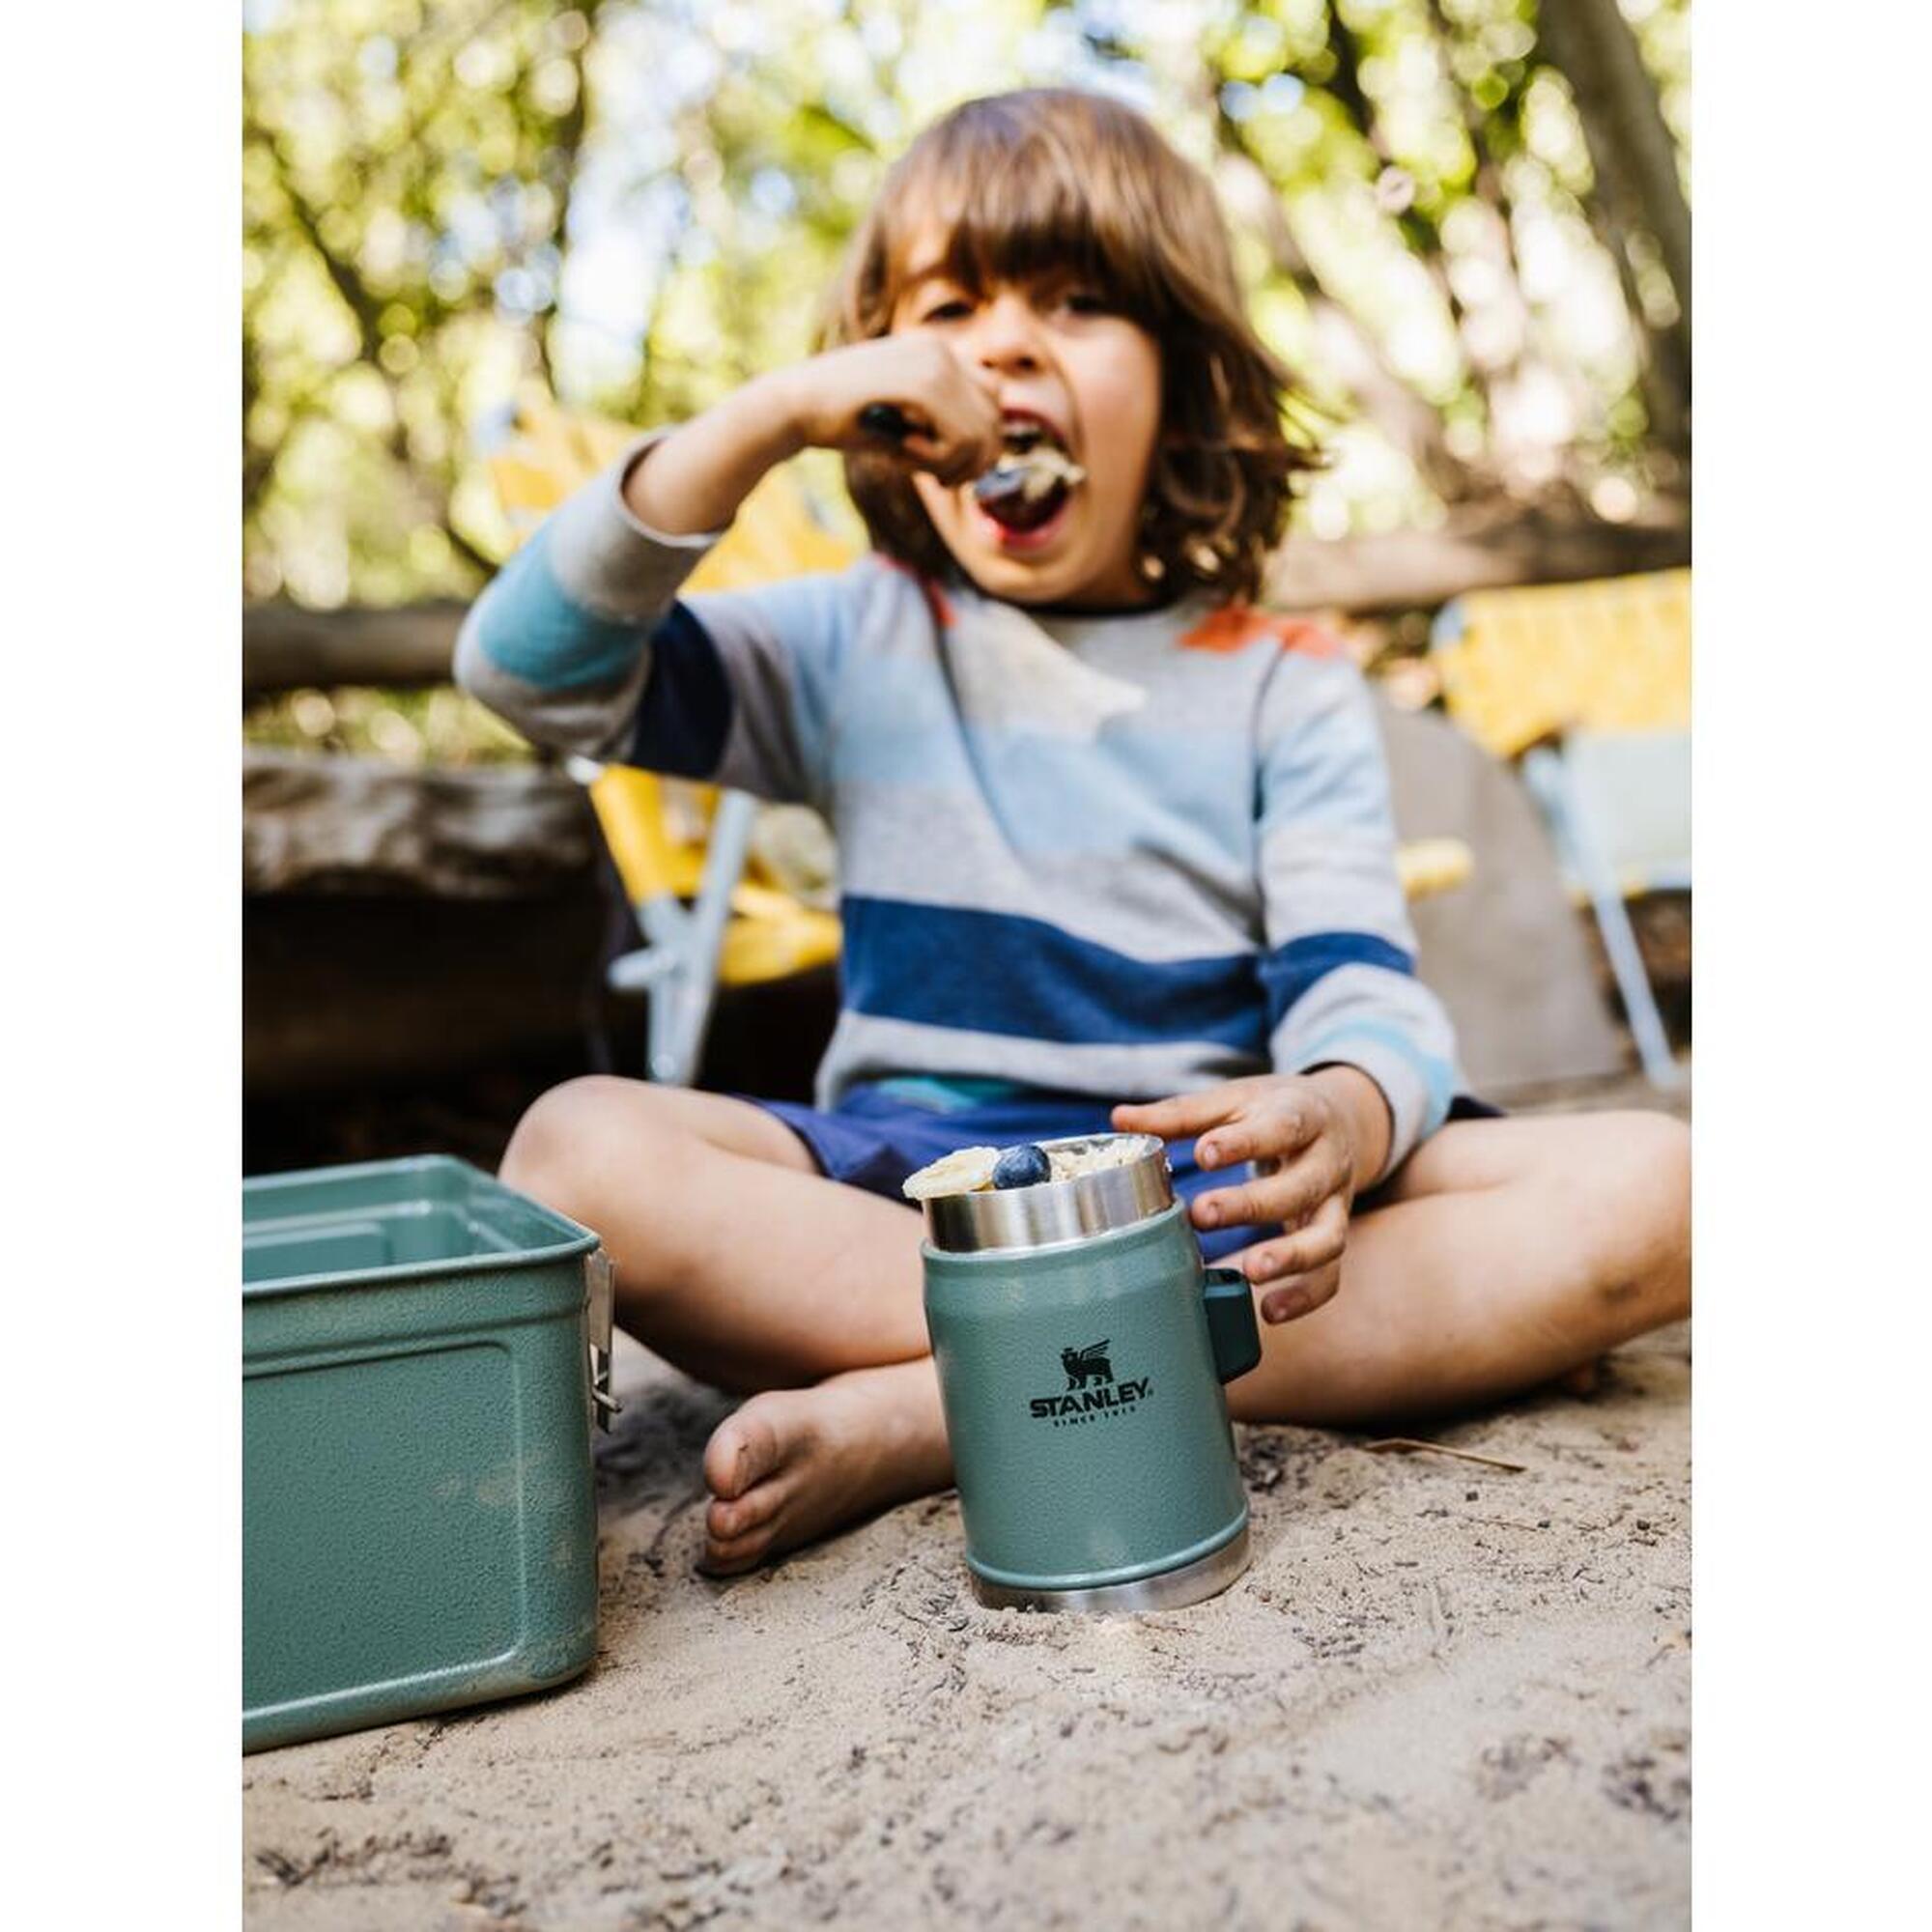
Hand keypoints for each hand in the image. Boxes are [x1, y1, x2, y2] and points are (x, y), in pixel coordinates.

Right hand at [774, 334, 1004, 484]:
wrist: (794, 406)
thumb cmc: (844, 420)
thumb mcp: (904, 420)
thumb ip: (944, 425)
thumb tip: (992, 455)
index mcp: (938, 352)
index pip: (993, 398)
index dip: (980, 440)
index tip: (947, 464)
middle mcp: (941, 350)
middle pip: (994, 418)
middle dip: (972, 461)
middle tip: (937, 478)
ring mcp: (933, 363)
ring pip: (981, 432)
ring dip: (952, 464)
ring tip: (914, 464)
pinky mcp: (920, 384)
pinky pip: (960, 438)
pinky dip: (938, 459)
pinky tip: (903, 453)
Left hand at [1111, 1070, 1389, 1324]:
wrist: (1341, 1121)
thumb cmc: (1274, 1112)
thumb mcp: (1235, 1102)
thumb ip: (1181, 1114)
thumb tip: (1119, 1120)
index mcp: (1302, 1116)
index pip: (1279, 1127)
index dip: (1243, 1143)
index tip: (1203, 1154)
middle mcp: (1327, 1162)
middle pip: (1300, 1186)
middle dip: (1253, 1204)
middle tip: (1202, 1215)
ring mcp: (1337, 1203)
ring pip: (1327, 1235)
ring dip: (1291, 1256)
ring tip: (1250, 1271)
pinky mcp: (1335, 1236)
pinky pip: (1330, 1274)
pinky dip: (1304, 1296)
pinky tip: (1269, 1311)